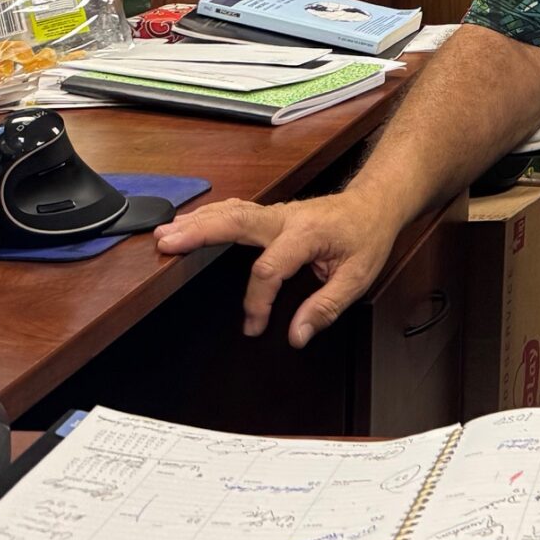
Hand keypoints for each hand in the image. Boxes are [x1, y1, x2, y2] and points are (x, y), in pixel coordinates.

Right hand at [155, 192, 393, 347]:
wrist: (374, 204)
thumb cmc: (366, 236)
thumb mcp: (357, 277)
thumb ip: (326, 306)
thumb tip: (298, 335)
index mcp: (306, 233)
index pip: (269, 269)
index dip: (257, 301)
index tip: (254, 326)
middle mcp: (286, 218)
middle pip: (236, 222)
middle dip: (201, 233)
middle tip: (169, 244)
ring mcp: (276, 213)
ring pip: (231, 212)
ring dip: (197, 222)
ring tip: (165, 233)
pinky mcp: (271, 215)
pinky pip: (236, 211)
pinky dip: (210, 216)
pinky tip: (189, 223)